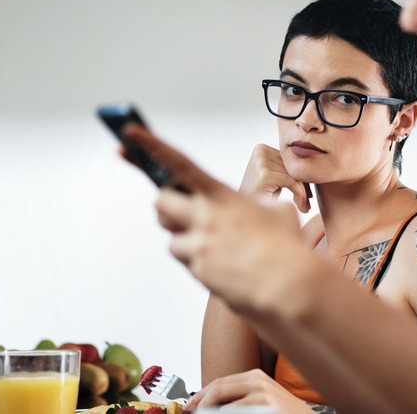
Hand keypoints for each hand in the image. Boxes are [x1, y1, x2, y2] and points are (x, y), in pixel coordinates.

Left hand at [122, 125, 317, 312]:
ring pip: (172, 240)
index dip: (152, 145)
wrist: (287, 285)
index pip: (179, 163)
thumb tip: (255, 207)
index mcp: (221, 195)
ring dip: (186, 241)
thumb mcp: (276, 211)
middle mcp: (204, 217)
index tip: (129, 132)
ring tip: (216, 247)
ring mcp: (199, 245)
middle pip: (160, 204)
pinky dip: (201, 264)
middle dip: (167, 208)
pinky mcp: (198, 271)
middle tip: (182, 213)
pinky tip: (225, 267)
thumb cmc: (287, 246)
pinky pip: (189, 264)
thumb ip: (256, 204)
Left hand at [183, 369, 320, 412]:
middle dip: (200, 403)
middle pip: (217, 389)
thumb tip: (210, 406)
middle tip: (190, 413)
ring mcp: (262, 393)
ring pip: (222, 403)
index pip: (219, 382)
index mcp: (256, 376)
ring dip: (210, 413)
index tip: (189, 407)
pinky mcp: (265, 406)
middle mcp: (258, 380)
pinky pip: (234, 413)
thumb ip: (239, 398)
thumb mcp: (262, 400)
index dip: (200, 395)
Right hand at [240, 144, 311, 212]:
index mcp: (261, 148)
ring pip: (295, 175)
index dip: (301, 178)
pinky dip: (299, 194)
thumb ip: (287, 168)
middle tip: (308, 203)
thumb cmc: (261, 198)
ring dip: (303, 193)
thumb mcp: (275, 178)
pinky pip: (292, 181)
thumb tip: (314, 167)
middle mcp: (260, 151)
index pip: (290, 161)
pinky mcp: (265, 174)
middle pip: (293, 167)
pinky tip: (300, 205)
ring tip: (305, 207)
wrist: (243, 214)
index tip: (308, 195)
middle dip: (303, 186)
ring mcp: (261, 161)